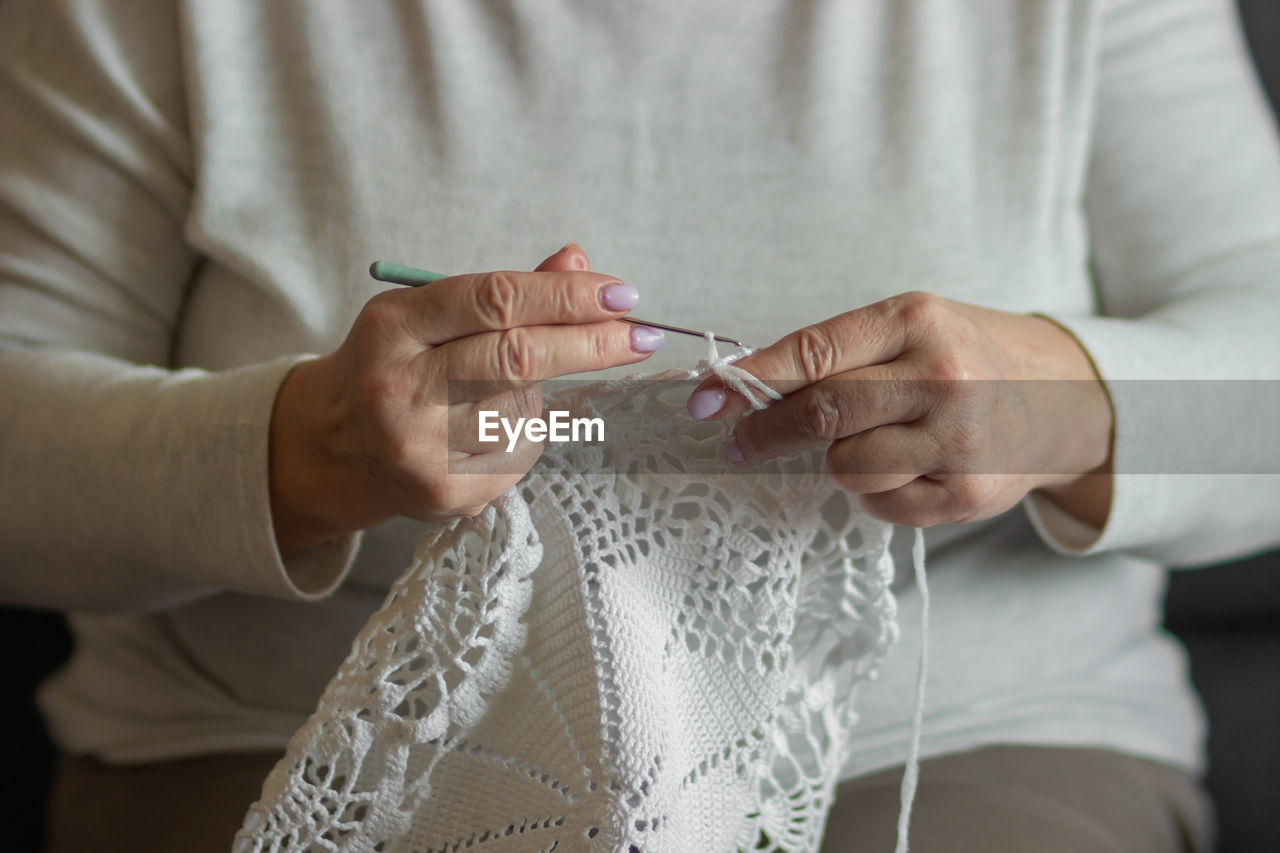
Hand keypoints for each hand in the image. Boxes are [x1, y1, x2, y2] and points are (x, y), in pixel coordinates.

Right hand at [270, 244, 662, 556]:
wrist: (339, 448)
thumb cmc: (399, 366)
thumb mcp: (432, 314)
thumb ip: (506, 292)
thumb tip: (578, 260)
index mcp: (393, 326)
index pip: (495, 299)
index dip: (566, 295)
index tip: (622, 295)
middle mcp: (399, 387)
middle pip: (518, 356)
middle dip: (592, 342)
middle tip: (643, 335)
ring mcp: (420, 446)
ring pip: (526, 407)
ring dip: (543, 395)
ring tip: (501, 394)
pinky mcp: (445, 491)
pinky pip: (520, 451)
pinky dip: (524, 432)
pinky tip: (487, 432)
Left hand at [686, 292, 1112, 527]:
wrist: (1061, 398)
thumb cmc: (963, 357)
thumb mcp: (910, 329)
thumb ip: (838, 355)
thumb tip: (743, 389)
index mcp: (919, 320)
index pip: (815, 351)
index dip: (751, 380)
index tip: (705, 400)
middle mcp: (944, 375)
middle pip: (825, 414)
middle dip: (766, 433)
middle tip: (737, 444)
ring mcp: (961, 438)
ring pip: (847, 468)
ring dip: (834, 463)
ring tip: (863, 445)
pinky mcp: (970, 493)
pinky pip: (881, 505)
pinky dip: (873, 493)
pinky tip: (902, 468)